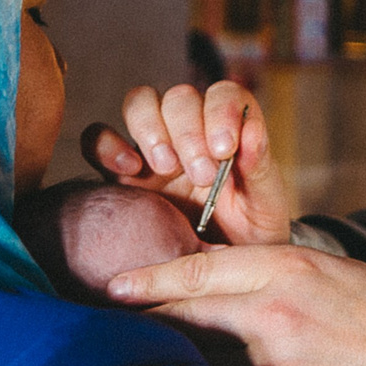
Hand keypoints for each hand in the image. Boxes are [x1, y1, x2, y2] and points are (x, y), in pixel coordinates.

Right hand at [82, 80, 293, 244]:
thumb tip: (251, 130)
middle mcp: (191, 130)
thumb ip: (261, 167)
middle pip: (180, 98)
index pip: (223, 95)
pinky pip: (99, 139)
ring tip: (165, 167)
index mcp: (230, 130)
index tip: (225, 149)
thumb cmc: (250, 232)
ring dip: (151, 129)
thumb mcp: (266, 205)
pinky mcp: (122, 172)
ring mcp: (154, 148)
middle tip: (202, 174)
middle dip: (189, 131)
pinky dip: (107, 144)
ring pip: (140, 103)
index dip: (222, 111)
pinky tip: (129, 168)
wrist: (220, 270)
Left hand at [107, 245, 365, 365]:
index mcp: (294, 268)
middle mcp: (277, 311)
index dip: (150, 279)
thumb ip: (287, 280)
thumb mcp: (345, 281)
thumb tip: (237, 290)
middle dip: (144, 319)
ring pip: (204, 359)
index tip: (115, 286)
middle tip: (105, 324)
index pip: (201, 270)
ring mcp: (278, 363)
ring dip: (180, 364)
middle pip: (186, 312)